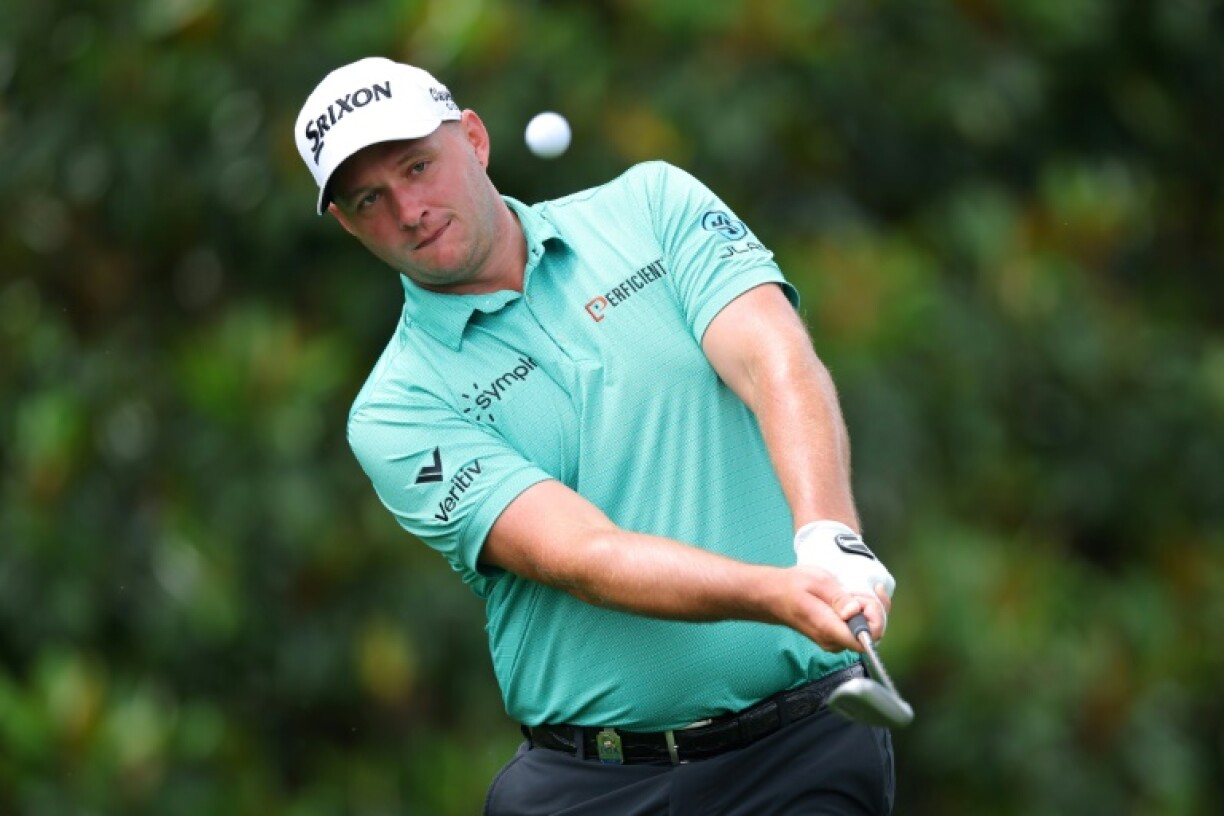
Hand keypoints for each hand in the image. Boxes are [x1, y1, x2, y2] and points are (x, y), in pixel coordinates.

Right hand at [793, 521, 894, 637]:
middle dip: (871, 609)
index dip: (875, 619)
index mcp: (828, 628)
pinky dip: (861, 613)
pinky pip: (859, 629)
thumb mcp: (817, 581)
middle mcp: (833, 640)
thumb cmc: (793, 586)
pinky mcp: (836, 637)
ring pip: (867, 631)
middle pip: (871, 634)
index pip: (865, 639)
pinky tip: (850, 599)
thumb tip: (855, 611)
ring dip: (866, 609)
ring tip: (848, 593)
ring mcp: (835, 641)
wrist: (774, 596)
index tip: (865, 598)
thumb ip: (838, 598)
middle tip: (853, 591)